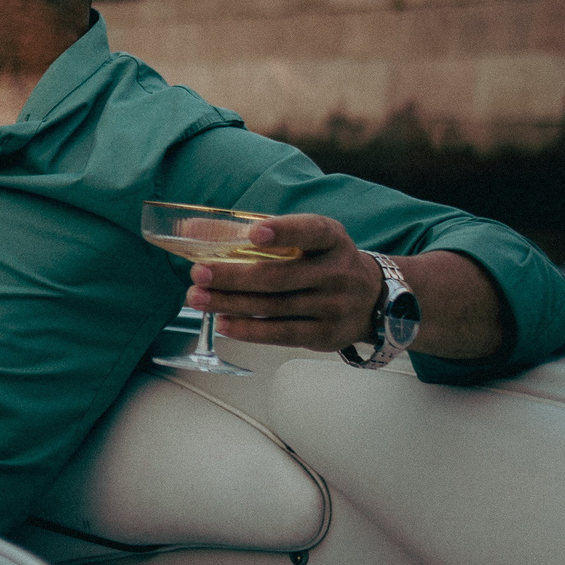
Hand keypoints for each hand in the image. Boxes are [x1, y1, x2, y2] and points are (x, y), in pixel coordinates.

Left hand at [187, 213, 383, 352]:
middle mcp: (337, 272)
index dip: (285, 231)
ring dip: (231, 303)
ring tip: (197, 298)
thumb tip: (192, 230)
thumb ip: (255, 233)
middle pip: (279, 276)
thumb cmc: (323, 262)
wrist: (372, 300)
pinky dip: (249, 330)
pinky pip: (282, 333)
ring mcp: (334, 306)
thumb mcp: (306, 239)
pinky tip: (223, 323)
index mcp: (332, 240)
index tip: (255, 232)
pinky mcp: (326, 334)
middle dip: (233, 275)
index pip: (312, 232)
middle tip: (199, 273)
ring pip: (274, 306)